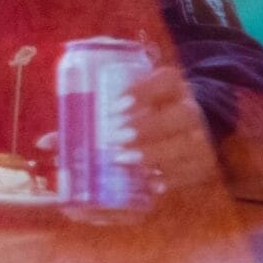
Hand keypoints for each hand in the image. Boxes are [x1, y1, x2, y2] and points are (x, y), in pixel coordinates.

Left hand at [117, 67, 218, 191]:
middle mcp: (193, 108)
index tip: (115, 105)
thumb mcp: (136, 97)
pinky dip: (170, 178)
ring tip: (124, 159)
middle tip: (116, 137)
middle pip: (181, 115)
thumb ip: (106, 104)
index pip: (166, 80)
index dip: (142, 91)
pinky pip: (192, 172)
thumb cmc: (151, 110)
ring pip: (188, 145)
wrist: (195, 124)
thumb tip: (57, 131)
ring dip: (154, 154)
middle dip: (148, 127)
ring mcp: (203, 136)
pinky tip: (148, 182)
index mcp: (175, 86)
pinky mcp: (205, 163)